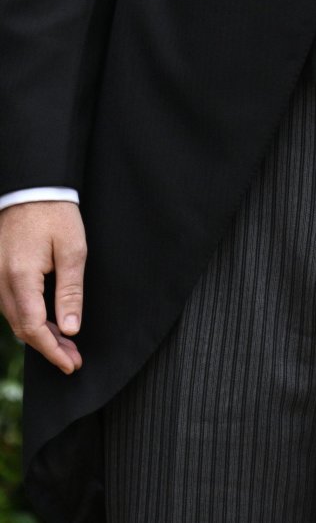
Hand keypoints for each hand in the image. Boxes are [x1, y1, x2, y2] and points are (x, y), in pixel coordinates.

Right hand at [0, 201, 85, 372]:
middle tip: (73, 359)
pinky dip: (29, 319)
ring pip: (14, 319)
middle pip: (21, 328)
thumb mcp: (72, 249)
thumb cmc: (54, 214)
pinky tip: (47, 322)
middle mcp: (1, 282)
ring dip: (39, 334)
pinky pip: (10, 306)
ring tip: (66, 344)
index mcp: (20, 277)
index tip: (70, 364)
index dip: (52, 350)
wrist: (31, 188)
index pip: (33, 327)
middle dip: (48, 347)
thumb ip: (70, 291)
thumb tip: (70, 328)